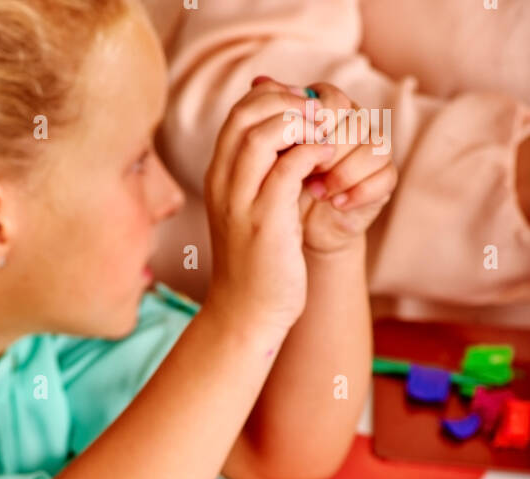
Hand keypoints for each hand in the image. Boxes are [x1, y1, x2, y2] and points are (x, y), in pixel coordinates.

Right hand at [204, 82, 331, 336]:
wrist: (247, 312)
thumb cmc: (256, 261)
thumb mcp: (252, 209)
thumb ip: (262, 171)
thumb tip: (288, 131)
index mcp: (218, 178)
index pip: (239, 112)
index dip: (276, 98)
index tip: (305, 111)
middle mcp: (223, 184)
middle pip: (247, 113)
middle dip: (289, 103)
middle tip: (319, 115)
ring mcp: (241, 201)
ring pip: (263, 132)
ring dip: (301, 123)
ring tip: (326, 133)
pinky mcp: (266, 220)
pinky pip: (290, 165)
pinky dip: (313, 151)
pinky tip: (328, 159)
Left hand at [252, 78, 397, 253]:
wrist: (296, 232)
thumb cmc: (282, 187)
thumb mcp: (272, 153)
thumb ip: (269, 117)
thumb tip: (257, 81)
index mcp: (329, 110)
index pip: (330, 98)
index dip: (312, 121)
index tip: (290, 147)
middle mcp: (355, 124)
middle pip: (354, 120)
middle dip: (326, 149)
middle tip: (304, 172)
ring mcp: (373, 150)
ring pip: (373, 146)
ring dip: (341, 172)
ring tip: (315, 192)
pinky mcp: (384, 179)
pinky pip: (384, 175)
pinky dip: (358, 191)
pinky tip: (335, 203)